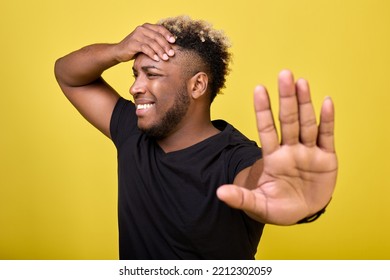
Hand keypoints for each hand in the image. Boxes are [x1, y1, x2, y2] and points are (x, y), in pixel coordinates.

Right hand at [114, 23, 175, 62]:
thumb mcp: (146, 43)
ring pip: (152, 42)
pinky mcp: (132, 43)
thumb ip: (156, 42)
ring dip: (160, 51)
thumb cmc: (136, 49)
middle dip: (166, 45)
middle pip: (157, 36)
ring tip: (165, 58)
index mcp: (146, 27)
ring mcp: (136, 35)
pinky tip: (156, 59)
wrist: (119, 52)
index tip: (174, 42)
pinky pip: (145, 48)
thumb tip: (171, 47)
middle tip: (171, 53)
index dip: (167, 34)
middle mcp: (141, 29)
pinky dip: (152, 54)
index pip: (160, 28)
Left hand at [217, 70, 337, 224]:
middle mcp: (290, 150)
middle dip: (286, 98)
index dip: (263, 110)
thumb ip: (241, 198)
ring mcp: (308, 152)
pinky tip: (326, 102)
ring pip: (306, 123)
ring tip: (301, 82)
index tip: (259, 89)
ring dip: (305, 103)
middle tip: (284, 74)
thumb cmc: (279, 207)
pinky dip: (327, 120)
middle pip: (288, 120)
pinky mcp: (326, 158)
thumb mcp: (258, 205)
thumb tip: (219, 193)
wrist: (303, 213)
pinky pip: (326, 136)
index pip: (266, 129)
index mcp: (272, 158)